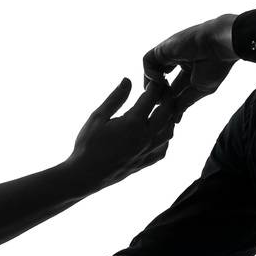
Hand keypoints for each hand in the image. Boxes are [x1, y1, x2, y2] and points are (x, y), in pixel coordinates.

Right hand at [66, 75, 187, 192]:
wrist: (85, 175)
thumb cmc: (88, 145)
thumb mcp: (98, 117)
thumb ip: (116, 98)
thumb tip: (128, 80)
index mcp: (133, 123)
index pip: (152, 96)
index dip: (155, 84)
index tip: (152, 79)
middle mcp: (146, 137)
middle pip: (168, 111)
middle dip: (166, 97)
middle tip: (160, 91)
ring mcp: (148, 151)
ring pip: (170, 130)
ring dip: (168, 117)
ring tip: (160, 109)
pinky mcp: (146, 162)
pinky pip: (164, 148)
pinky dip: (164, 136)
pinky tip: (156, 131)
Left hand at [142, 14, 238, 110]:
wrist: (219, 45)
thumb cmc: (216, 65)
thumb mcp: (201, 89)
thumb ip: (185, 102)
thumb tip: (174, 118)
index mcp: (189, 71)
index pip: (174, 90)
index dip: (171, 104)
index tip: (172, 118)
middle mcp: (178, 62)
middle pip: (161, 84)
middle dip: (160, 98)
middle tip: (165, 106)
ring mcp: (169, 54)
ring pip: (151, 73)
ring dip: (153, 87)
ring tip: (163, 93)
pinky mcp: (163, 48)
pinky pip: (147, 62)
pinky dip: (150, 74)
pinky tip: (162, 80)